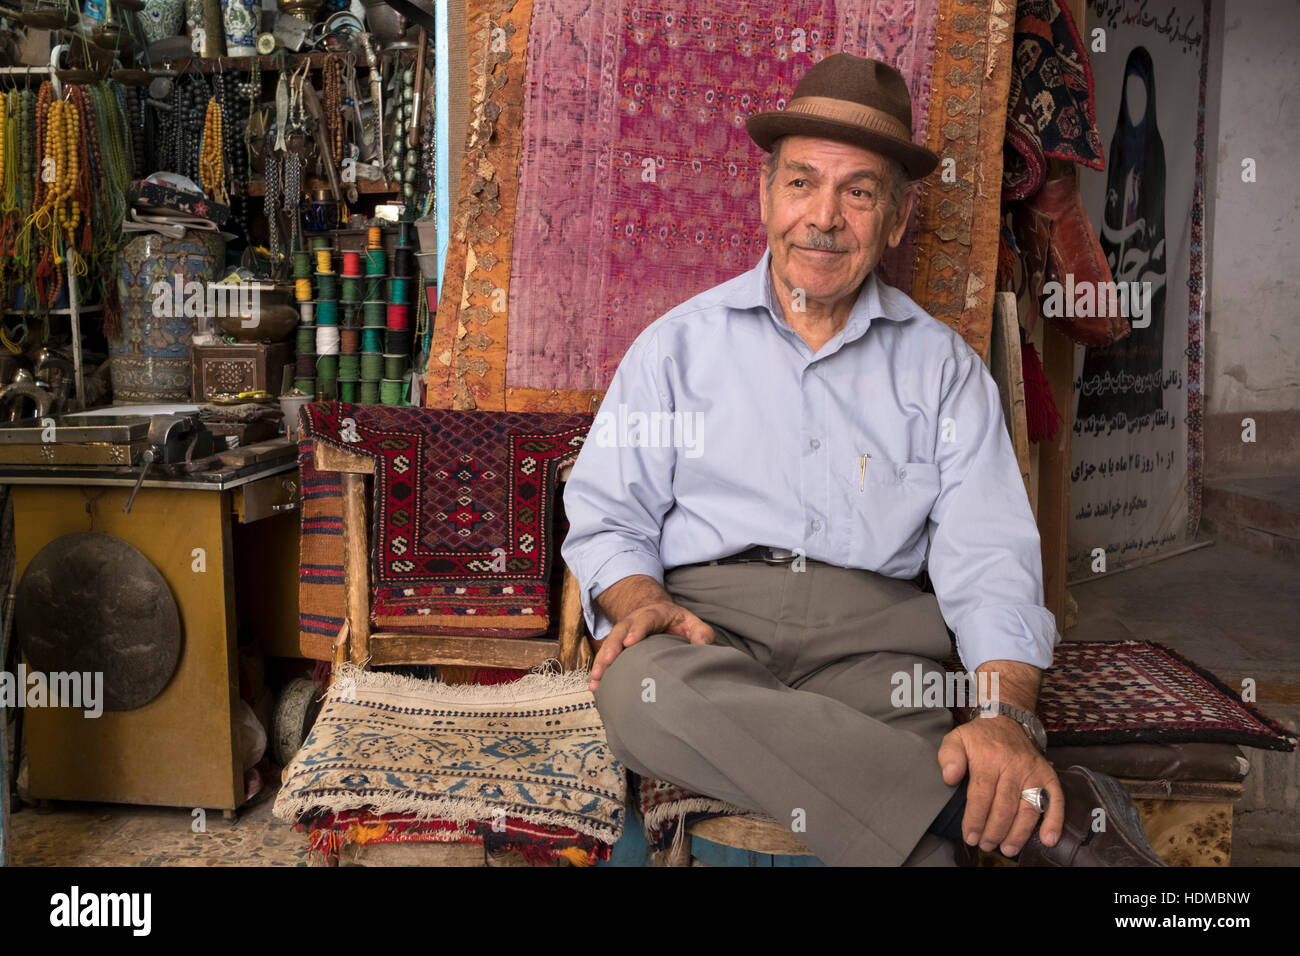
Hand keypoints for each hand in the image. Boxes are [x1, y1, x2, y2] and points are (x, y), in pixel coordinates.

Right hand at [588, 601, 714, 691]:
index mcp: (655, 613)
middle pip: (620, 631)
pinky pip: (606, 656)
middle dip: (612, 646)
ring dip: (601, 661)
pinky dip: (599, 670)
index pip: (645, 619)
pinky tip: (594, 686)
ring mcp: (623, 633)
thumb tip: (702, 649)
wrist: (661, 616)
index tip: (630, 643)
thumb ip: (701, 634)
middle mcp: (634, 621)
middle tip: (607, 662)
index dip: (637, 630)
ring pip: (609, 644)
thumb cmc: (679, 623)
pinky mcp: (618, 646)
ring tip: (596, 680)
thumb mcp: (693, 624)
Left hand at [937, 715, 1064, 856]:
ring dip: (1019, 832)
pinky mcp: (1048, 776)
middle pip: (1005, 805)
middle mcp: (1014, 766)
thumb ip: (949, 756)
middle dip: (995, 830)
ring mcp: (1033, 772)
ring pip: (1028, 808)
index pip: (982, 794)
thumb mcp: (956, 739)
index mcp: (989, 758)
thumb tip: (949, 777)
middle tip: (986, 845)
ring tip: (1008, 848)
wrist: (1006, 720)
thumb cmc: (979, 737)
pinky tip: (1048, 839)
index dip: (975, 818)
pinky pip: (1055, 800)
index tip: (970, 836)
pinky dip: (1054, 821)